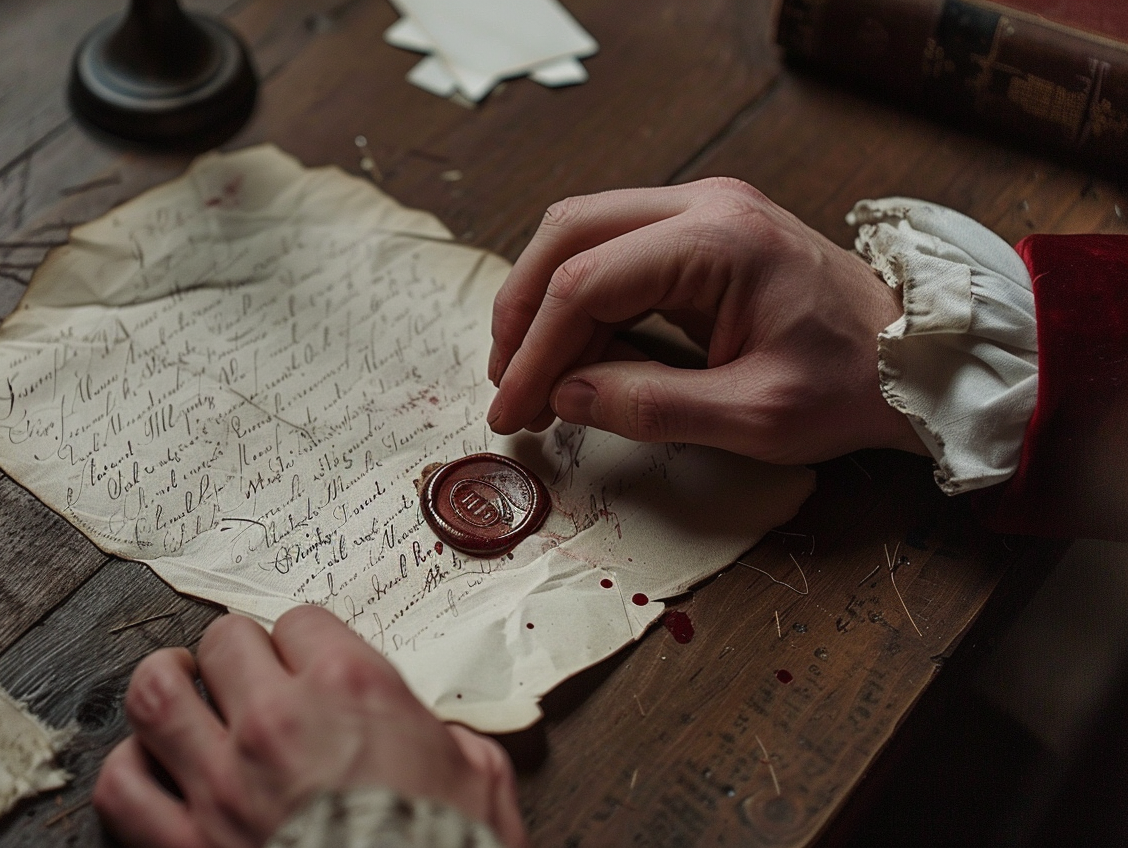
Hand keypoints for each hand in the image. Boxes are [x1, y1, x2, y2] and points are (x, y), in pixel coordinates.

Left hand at [93, 605, 527, 847]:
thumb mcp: (481, 780)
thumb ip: (448, 740)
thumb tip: (438, 739)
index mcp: (352, 691)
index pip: (301, 621)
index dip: (304, 643)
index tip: (306, 662)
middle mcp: (277, 721)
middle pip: (224, 641)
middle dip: (236, 653)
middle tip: (246, 674)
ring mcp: (221, 782)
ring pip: (155, 694)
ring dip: (166, 686)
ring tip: (180, 690)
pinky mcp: (185, 843)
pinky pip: (124, 787)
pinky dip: (131, 771)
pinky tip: (153, 769)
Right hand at [485, 179, 926, 463]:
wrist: (919, 357)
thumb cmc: (852, 386)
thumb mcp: (756, 416)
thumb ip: (651, 408)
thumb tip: (563, 396)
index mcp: (719, 242)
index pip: (586, 283)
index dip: (534, 351)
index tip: (512, 409)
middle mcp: (704, 206)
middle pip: (569, 234)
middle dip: (522, 311)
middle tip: (506, 382)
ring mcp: (702, 210)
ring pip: (582, 234)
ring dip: (544, 303)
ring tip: (533, 377)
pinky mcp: (701, 231)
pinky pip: (615, 250)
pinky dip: (581, 302)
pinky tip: (578, 358)